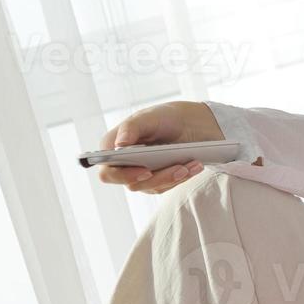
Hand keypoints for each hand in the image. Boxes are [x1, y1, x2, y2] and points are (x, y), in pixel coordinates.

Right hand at [96, 101, 225, 194]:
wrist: (188, 124)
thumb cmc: (164, 117)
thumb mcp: (148, 117)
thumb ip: (131, 127)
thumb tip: (119, 145)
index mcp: (112, 148)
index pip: (108, 172)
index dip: (123, 175)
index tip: (145, 170)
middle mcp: (122, 165)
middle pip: (133, 183)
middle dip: (159, 177)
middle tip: (179, 167)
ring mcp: (139, 175)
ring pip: (153, 186)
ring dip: (174, 176)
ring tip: (193, 163)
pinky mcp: (156, 181)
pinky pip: (167, 186)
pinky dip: (182, 176)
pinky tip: (195, 165)